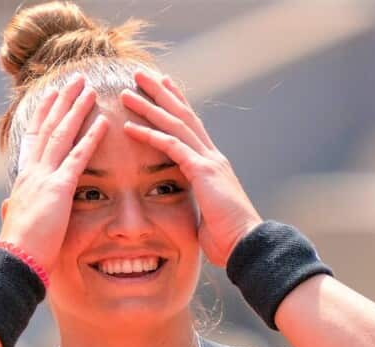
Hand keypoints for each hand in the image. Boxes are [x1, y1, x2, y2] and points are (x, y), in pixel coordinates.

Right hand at [0, 72, 109, 271]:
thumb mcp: (15, 223)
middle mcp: (32, 172)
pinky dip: (91, 137)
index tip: (52, 96)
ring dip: (76, 109)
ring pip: (61, 134)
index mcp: (24, 179)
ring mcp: (44, 177)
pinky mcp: (58, 189)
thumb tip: (6, 206)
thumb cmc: (18, 250)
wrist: (15, 261)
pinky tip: (104, 122)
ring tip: (89, 89)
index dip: (43, 115)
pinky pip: (78, 157)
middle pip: (48, 127)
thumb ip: (13, 209)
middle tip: (74, 79)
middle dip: (62, 101)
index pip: (34, 138)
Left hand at [119, 69, 262, 267]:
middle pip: (183, 115)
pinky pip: (171, 146)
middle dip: (161, 92)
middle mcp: (212, 156)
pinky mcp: (202, 171)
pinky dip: (149, 134)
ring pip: (175, 124)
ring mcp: (209, 161)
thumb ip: (197, 205)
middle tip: (141, 74)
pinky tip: (129, 126)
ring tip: (127, 92)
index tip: (163, 85)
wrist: (247, 245)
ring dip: (149, 106)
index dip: (177, 104)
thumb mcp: (208, 216)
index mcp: (214, 165)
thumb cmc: (228, 238)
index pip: (192, 126)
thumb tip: (190, 211)